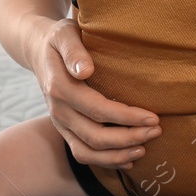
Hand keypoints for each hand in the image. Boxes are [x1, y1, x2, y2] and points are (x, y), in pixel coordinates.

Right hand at [29, 14, 160, 167]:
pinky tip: (128, 159)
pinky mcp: (64, 130)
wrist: (38, 50)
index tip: (153, 117)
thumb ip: (74, 51)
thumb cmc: (60, 39)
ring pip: (88, 151)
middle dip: (129, 138)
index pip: (97, 109)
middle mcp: (58, 110)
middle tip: (156, 131)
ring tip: (144, 148)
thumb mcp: (65, 34)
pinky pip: (82, 154)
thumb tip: (86, 70)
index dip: (126, 117)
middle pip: (95, 136)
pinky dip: (105, 161)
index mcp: (60, 87)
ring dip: (118, 155)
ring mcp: (59, 123)